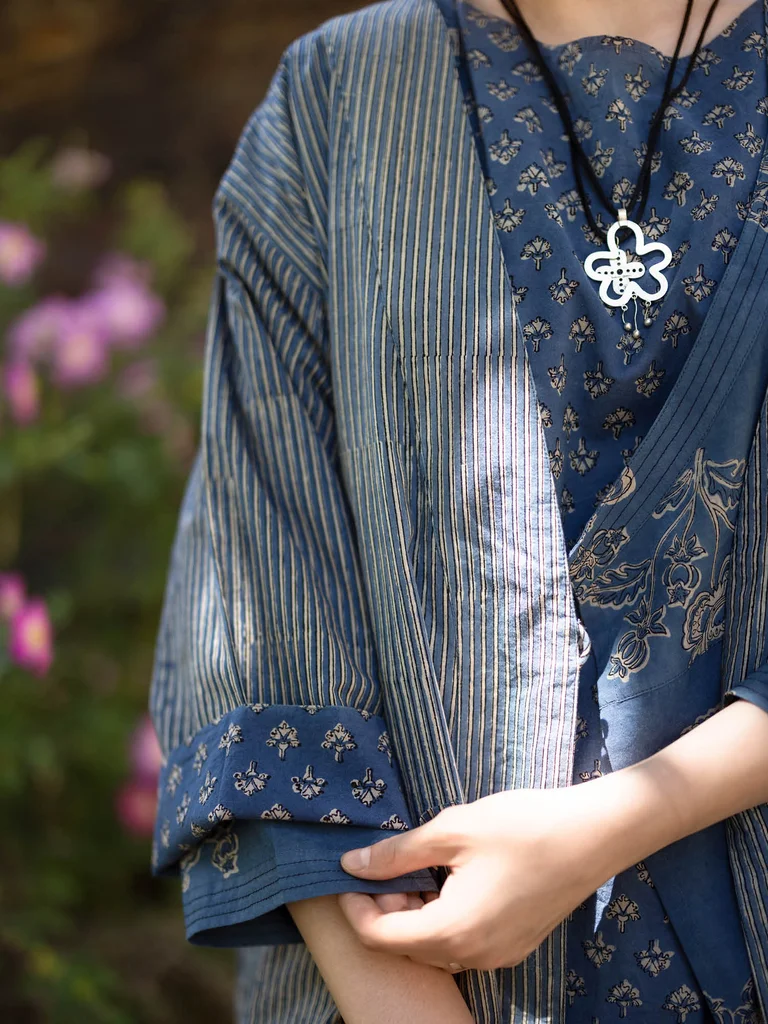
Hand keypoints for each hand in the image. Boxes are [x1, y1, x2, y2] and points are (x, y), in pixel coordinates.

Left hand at [338, 698, 767, 971]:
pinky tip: (451, 879)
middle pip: (407, 946)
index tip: (350, 872)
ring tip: (419, 866)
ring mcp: (498, 956)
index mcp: (452, 931)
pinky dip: (445, 918)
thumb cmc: (520, 826)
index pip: (381, 936)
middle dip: (386, 908)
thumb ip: (397, 853)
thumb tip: (351, 864)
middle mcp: (473, 956)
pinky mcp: (515, 945)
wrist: (593, 836)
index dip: (356, 907)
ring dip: (416, 913)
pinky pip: (464, 944)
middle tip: (389, 863)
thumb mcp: (451, 831)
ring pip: (436, 947)